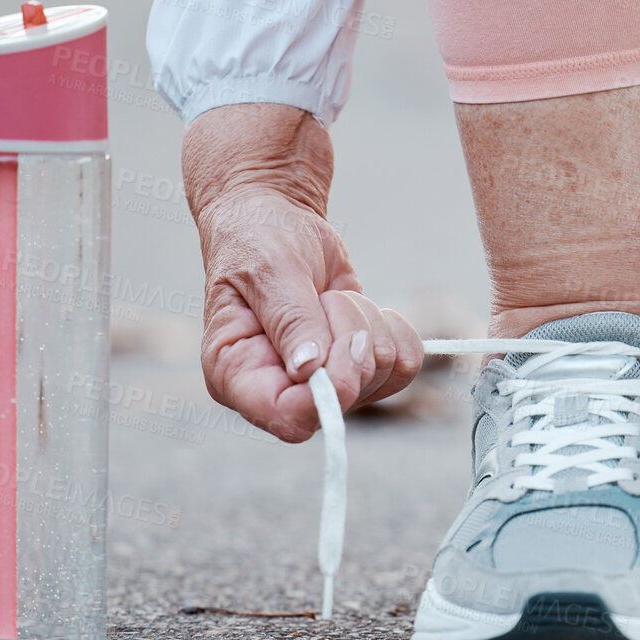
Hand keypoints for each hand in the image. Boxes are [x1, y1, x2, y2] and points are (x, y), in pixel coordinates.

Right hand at [182, 103, 422, 441]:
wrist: (275, 221)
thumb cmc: (256, 241)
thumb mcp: (268, 270)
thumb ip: (290, 319)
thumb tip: (310, 369)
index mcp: (235, 375)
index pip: (286, 417)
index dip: (326, 394)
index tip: (340, 349)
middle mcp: (278, 390)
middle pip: (346, 399)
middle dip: (350, 341)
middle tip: (327, 299)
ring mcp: (322, 383)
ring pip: (382, 378)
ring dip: (367, 326)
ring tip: (330, 297)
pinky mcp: (356, 367)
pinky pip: (404, 365)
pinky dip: (394, 329)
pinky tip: (362, 306)